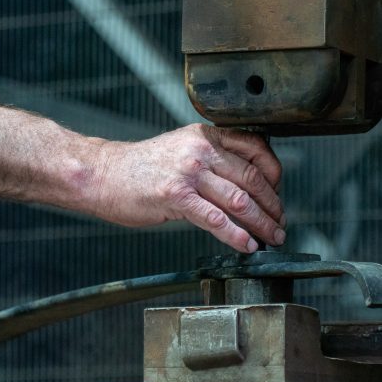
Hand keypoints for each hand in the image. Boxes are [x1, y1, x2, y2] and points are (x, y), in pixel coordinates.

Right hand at [92, 125, 284, 252]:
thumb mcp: (181, 148)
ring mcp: (189, 172)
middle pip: (252, 178)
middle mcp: (201, 149)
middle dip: (272, 205)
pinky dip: (236, 235)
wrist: (101, 173)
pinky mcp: (176, 196)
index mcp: (206, 135)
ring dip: (261, 223)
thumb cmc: (141, 167)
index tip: (278, 193)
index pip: (256, 149)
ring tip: (271, 237)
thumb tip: (244, 184)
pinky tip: (246, 246)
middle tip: (280, 222)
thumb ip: (212, 158)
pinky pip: (215, 219)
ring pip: (239, 200)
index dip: (274, 174)